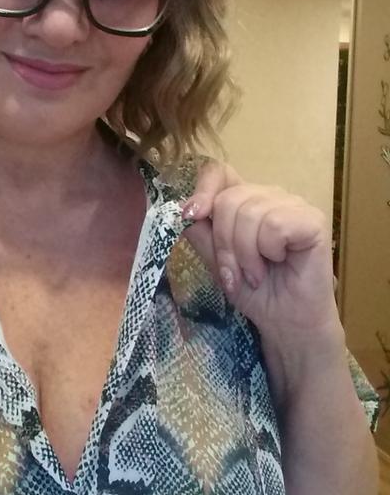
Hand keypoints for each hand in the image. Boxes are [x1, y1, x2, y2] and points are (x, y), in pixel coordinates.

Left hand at [181, 161, 340, 348]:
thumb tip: (182, 209)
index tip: (192, 215)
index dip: (202, 189)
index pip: (219, 172)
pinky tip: (279, 262)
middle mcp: (269, 196)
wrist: (286, 323)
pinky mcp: (312, 220)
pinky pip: (274, 224)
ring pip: (250, 212)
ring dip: (245, 253)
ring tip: (256, 274)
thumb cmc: (256, 293)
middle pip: (228, 199)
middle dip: (223, 243)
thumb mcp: (217, 261)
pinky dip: (268, 250)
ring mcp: (293, 205)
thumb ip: (201, 233)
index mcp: (245, 201)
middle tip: (234, 273)